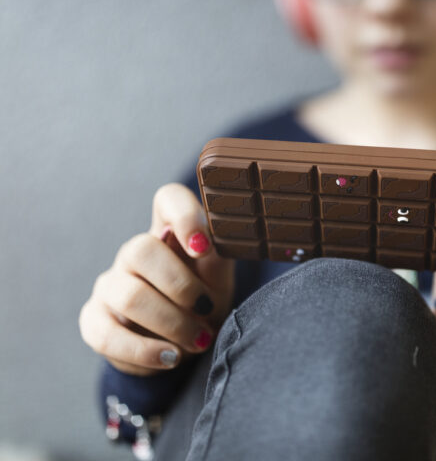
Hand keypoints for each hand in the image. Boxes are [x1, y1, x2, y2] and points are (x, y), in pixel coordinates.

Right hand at [79, 183, 234, 375]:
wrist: (182, 345)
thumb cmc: (206, 302)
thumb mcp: (220, 281)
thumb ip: (215, 262)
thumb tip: (202, 246)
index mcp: (170, 232)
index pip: (168, 199)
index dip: (184, 216)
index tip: (203, 248)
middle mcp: (134, 253)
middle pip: (141, 250)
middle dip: (182, 287)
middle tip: (208, 311)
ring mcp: (110, 285)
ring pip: (129, 296)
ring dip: (171, 323)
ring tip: (198, 340)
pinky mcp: (94, 321)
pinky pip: (108, 336)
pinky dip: (145, 351)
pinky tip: (171, 357)